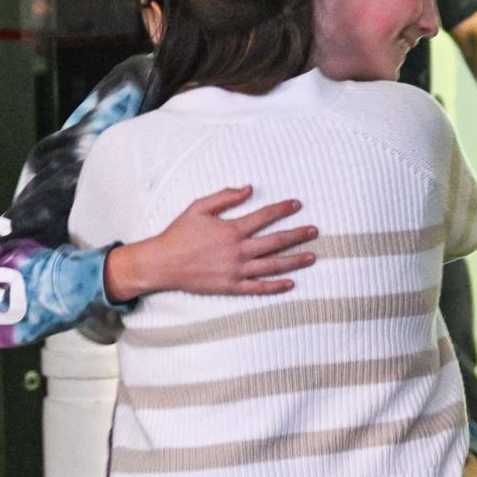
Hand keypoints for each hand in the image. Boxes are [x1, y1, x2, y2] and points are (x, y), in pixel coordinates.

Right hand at [104, 186, 316, 301]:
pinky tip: (290, 283)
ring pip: (272, 266)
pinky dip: (276, 286)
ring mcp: (236, 270)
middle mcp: (238, 250)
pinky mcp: (231, 286)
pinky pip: (258, 288)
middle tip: (315, 231)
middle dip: (298, 235)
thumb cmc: (179, 233)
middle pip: (276, 241)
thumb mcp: (199, 208)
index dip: (283, 209)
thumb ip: (225, 197)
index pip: (265, 217)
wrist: (161, 263)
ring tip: (312, 256)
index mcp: (232, 230)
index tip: (298, 204)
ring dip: (295, 261)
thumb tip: (249, 188)